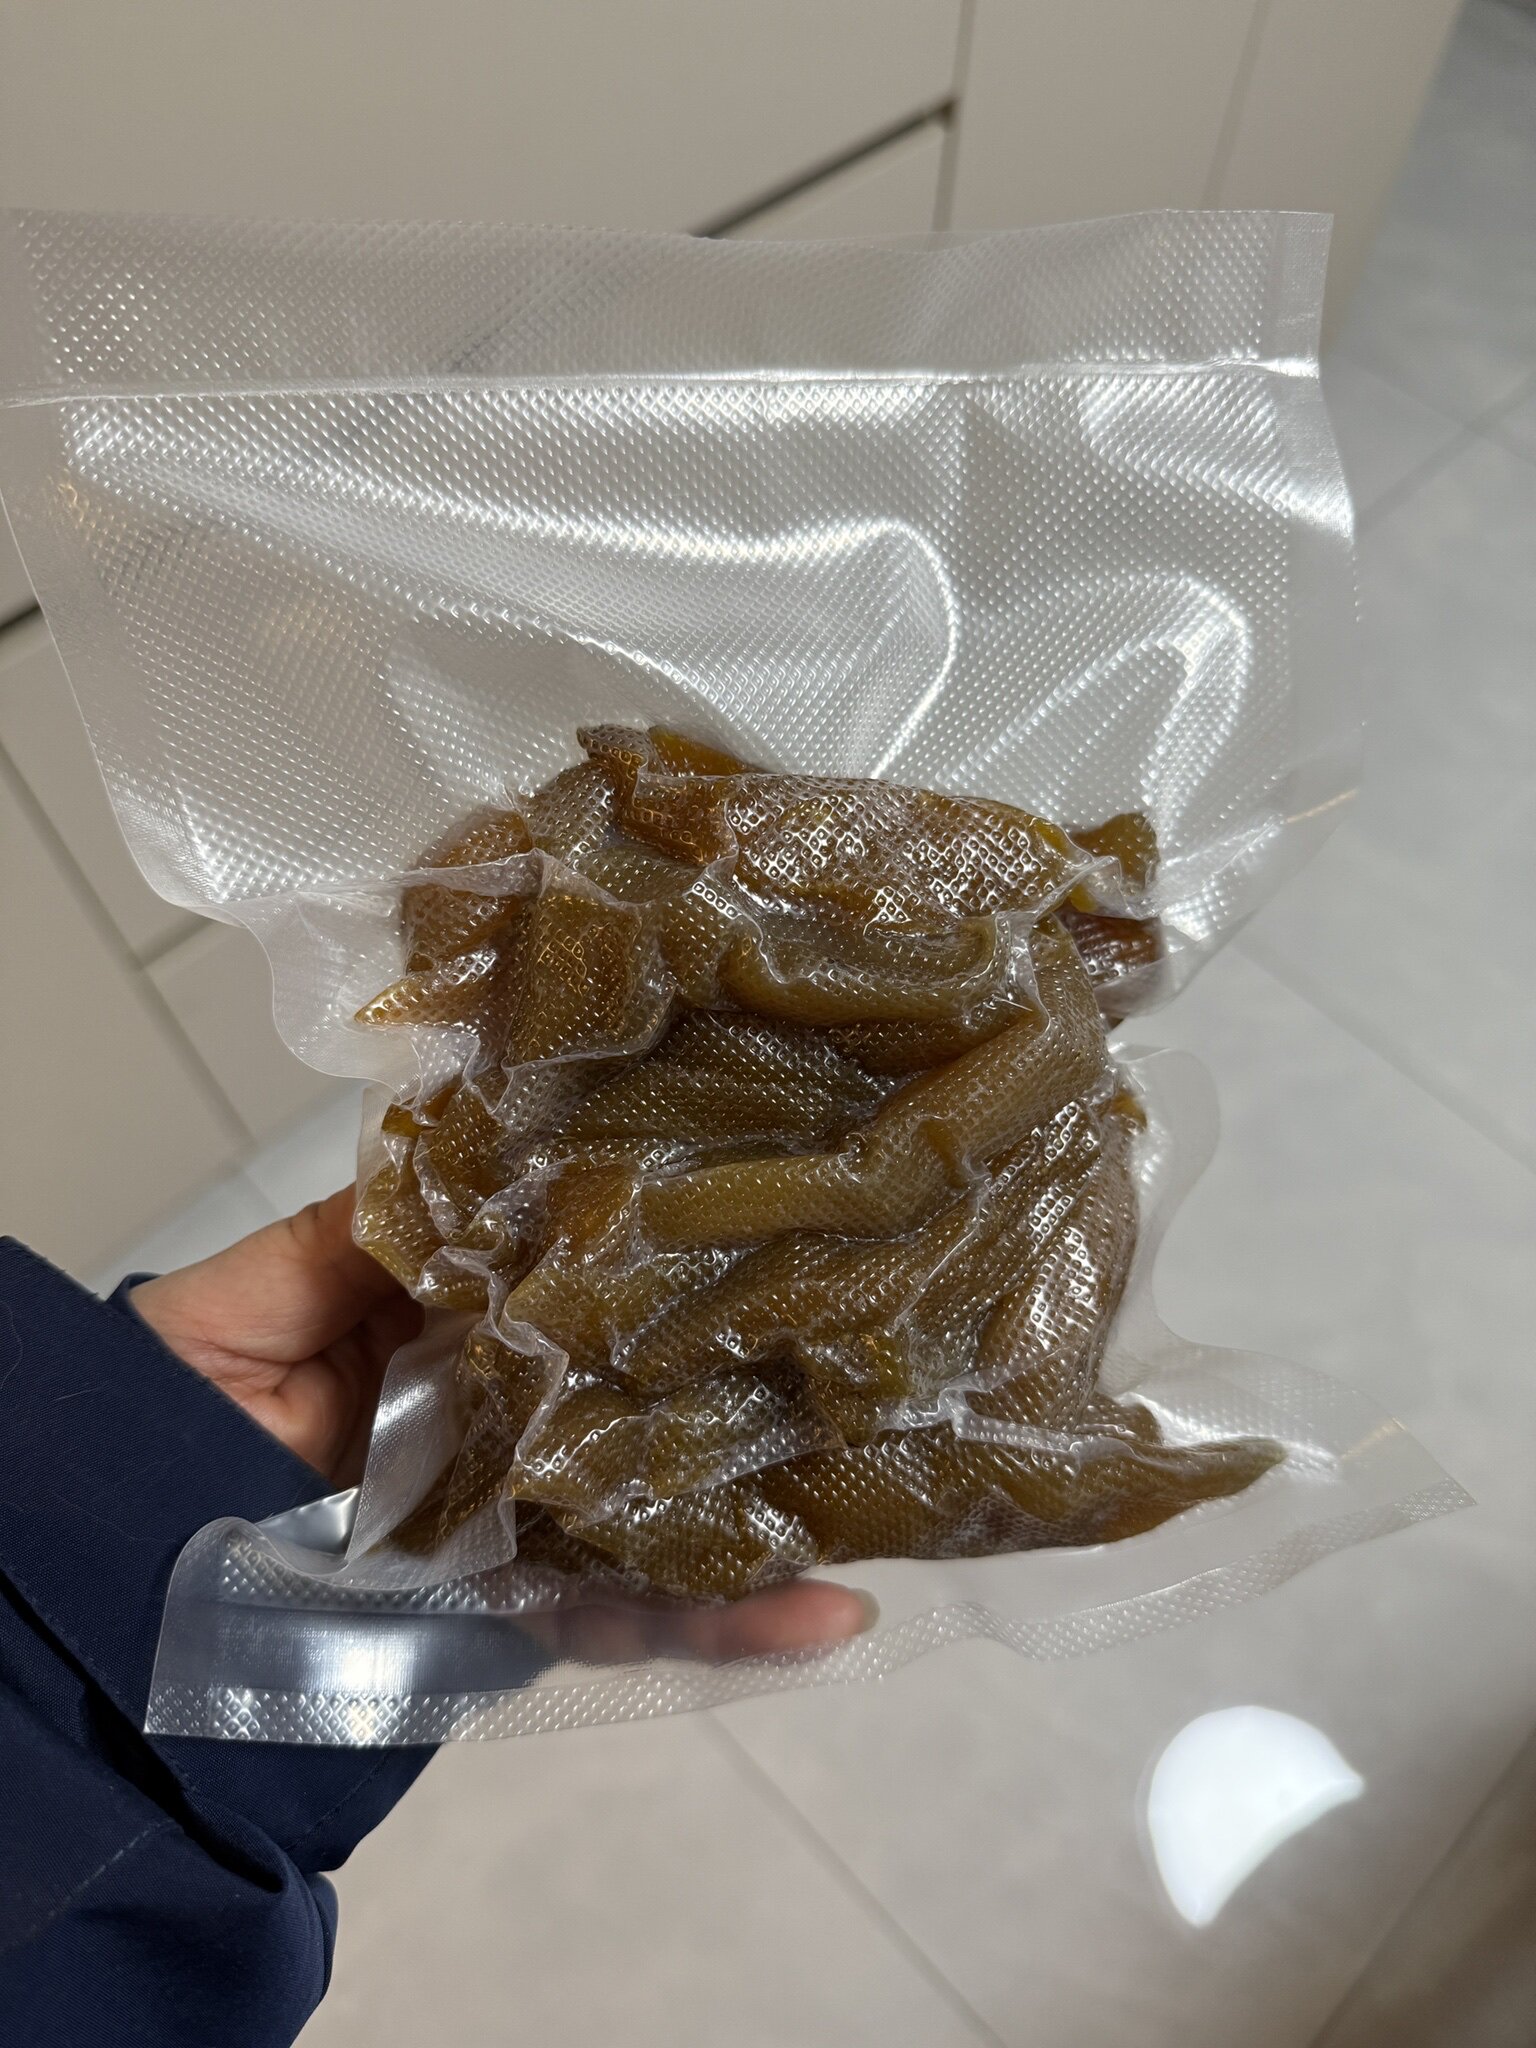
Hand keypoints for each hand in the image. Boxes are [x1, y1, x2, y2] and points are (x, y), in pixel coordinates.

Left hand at [134, 1191, 876, 1658]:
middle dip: (763, 1383)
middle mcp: (508, 1422)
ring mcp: (520, 1524)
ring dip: (781, 1517)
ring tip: (899, 1503)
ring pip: (667, 1515)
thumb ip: (386, 1222)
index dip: (675, 1254)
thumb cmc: (178, 1400)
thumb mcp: (275, 1281)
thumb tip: (507, 1127)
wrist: (109, 1566)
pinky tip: (822, 1615)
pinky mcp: (511, 1617)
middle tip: (893, 1348)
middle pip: (651, 1400)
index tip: (783, 1202)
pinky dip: (717, 1625)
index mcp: (457, 1327)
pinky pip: (619, 1621)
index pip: (589, 1284)